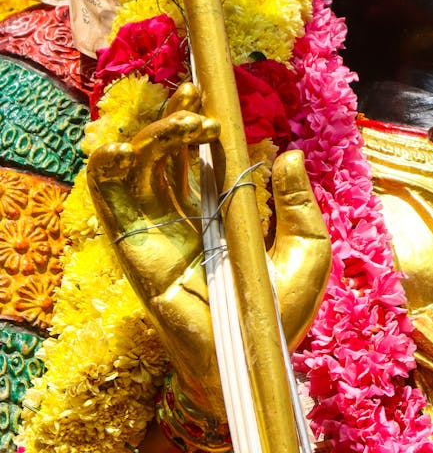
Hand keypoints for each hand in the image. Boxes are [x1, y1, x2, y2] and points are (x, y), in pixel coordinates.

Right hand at [87, 83, 331, 419]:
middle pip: (163, 152)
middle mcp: (182, 214)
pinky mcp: (134, 249)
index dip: (193, 120)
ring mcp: (155, 229)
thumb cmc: (281, 312)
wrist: (254, 360)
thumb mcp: (306, 248)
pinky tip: (122, 149)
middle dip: (174, 119)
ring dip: (151, 135)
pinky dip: (106, 168)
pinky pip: (108, 201)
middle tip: (198, 106)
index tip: (204, 92)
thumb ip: (297, 201)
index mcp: (218, 210)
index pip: (196, 154)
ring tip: (182, 123)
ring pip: (136, 165)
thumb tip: (287, 152)